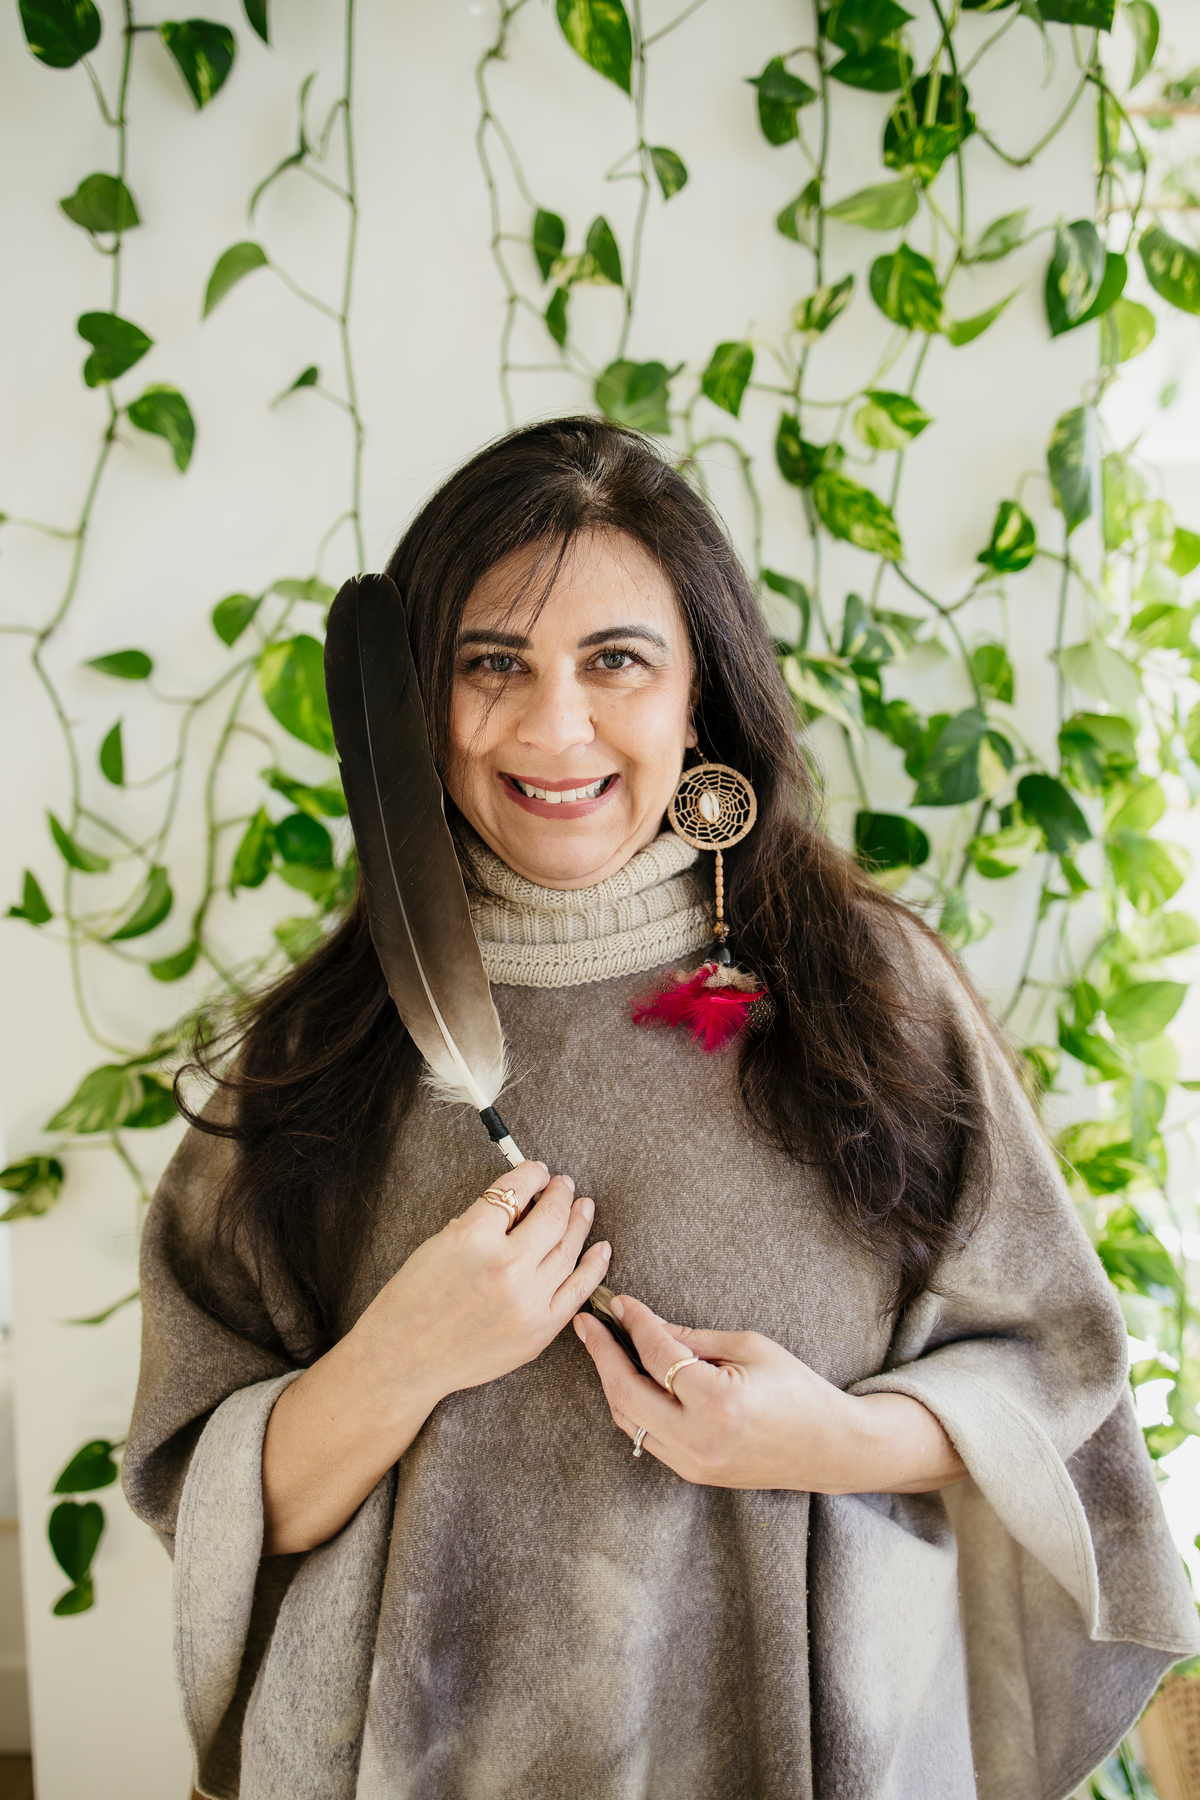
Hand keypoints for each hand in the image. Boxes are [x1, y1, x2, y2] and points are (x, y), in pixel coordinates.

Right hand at [352, 1161, 610, 1415]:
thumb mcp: (439, 1243)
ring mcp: (527, 1301)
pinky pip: (578, 1290)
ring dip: (580, 1222)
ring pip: (569, 1250)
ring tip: (584, 1207)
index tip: (537, 1171)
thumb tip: (522, 1203)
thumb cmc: (412, 1299)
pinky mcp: (539, 1331)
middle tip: (564, 1185)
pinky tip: (600, 1248)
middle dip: (560, 1194)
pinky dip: (594, 1266)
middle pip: (551, 1216)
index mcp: (473, 1237)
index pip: (517, 1188)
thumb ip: (483, 1222)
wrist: (403, 1360)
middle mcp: (506, 1266)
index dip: (532, 1173)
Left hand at [573, 1294, 964, 1493]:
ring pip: (628, 1420)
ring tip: (601, 1345)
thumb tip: (646, 1322)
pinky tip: (628, 1377)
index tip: (620, 1302)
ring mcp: (693, 1462)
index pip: (658, 1354)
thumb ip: (692, 1338)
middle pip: (625, 1393)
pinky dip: (632, 1406)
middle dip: (601, 1354)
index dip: (636, 1323)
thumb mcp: (749, 1347)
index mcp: (718, 1402)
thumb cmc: (797, 1389)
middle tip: (586, 1324)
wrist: (830, 1447)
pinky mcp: (693, 1474)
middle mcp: (698, 1438)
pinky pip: (646, 1437)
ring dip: (611, 1380)